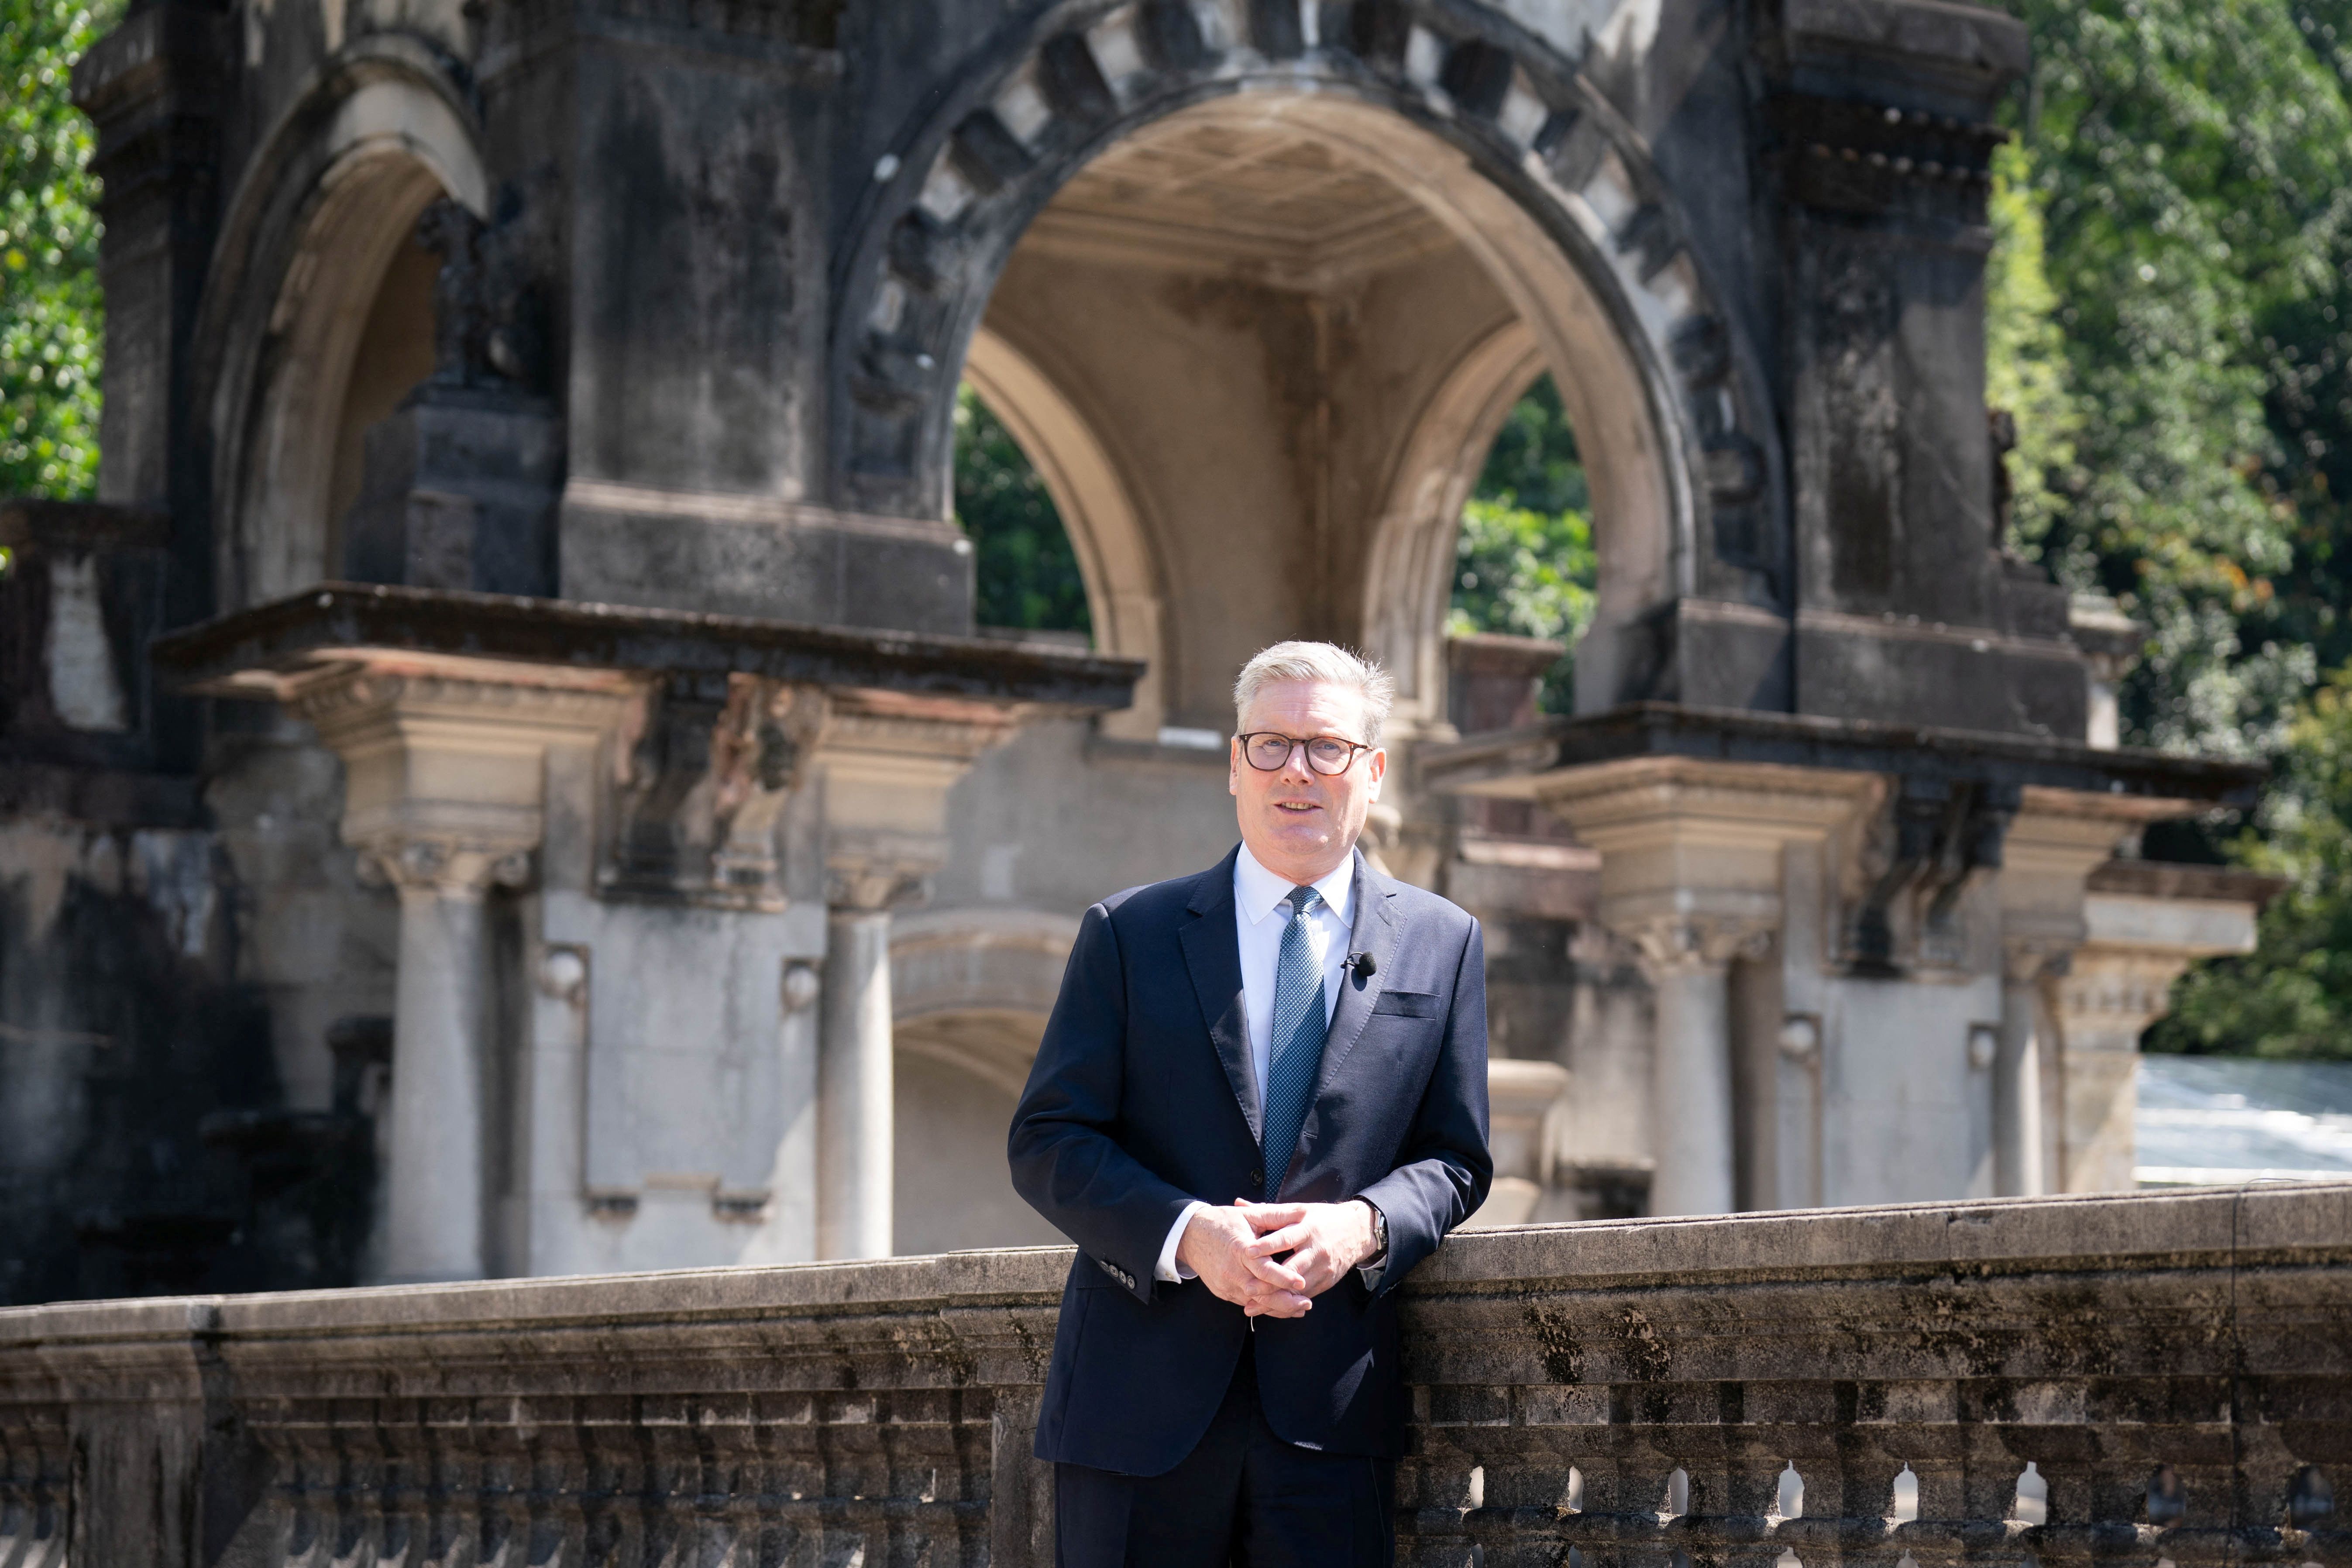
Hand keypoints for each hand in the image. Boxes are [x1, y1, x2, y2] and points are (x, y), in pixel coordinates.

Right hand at [1174, 1202, 1312, 1317]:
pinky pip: (1247, 1303)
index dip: (1282, 1277)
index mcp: (1240, 1249)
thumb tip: (1303, 1211)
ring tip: (1300, 1309)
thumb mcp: (1248, 1215)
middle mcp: (1232, 1271)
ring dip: (1278, 1308)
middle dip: (1286, 1301)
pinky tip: (1282, 1307)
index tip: (1302, 1282)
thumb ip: (1276, 1215)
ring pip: (1255, 1303)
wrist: (1189, 1235)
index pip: (1263, 1268)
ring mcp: (1226, 1284)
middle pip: (1261, 1293)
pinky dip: (1265, 1307)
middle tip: (1308, 1303)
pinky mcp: (1223, 1293)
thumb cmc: (1222, 1222)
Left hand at [1235, 1200, 1379, 1303]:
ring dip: (1274, 1299)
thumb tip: (1238, 1203)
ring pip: (1297, 1288)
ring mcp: (1323, 1267)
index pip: (1285, 1238)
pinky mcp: (1327, 1281)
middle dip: (1269, 1281)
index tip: (1247, 1251)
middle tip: (1246, 1287)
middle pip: (1291, 1268)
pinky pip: (1304, 1297)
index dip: (1266, 1245)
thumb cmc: (1321, 1218)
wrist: (1357, 1231)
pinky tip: (1269, 1310)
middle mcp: (1316, 1249)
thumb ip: (1267, 1211)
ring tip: (1251, 1306)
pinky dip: (1287, 1304)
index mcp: (1307, 1228)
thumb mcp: (1298, 1210)